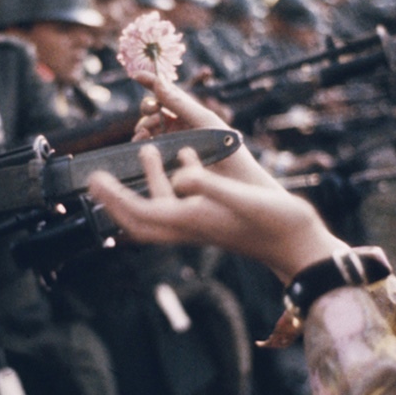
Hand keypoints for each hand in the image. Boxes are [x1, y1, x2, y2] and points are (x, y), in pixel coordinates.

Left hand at [89, 143, 345, 282]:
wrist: (300, 245)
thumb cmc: (275, 222)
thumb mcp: (241, 197)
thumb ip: (208, 185)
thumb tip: (179, 174)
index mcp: (190, 221)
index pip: (139, 213)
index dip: (114, 197)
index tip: (94, 179)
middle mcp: (190, 225)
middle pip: (141, 219)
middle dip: (117, 200)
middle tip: (99, 179)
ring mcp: (203, 224)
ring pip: (163, 207)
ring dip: (148, 181)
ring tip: (146, 150)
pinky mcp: (216, 219)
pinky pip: (183, 202)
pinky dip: (175, 182)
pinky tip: (186, 156)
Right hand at [133, 71, 277, 188]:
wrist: (237, 182)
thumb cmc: (228, 148)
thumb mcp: (204, 121)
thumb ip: (180, 103)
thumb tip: (158, 82)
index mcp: (189, 113)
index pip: (166, 94)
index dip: (151, 82)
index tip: (136, 75)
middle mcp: (179, 126)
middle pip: (153, 111)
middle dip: (148, 108)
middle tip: (151, 111)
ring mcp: (172, 143)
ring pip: (148, 129)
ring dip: (143, 126)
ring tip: (145, 133)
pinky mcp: (167, 162)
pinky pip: (149, 148)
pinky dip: (142, 142)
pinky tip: (142, 142)